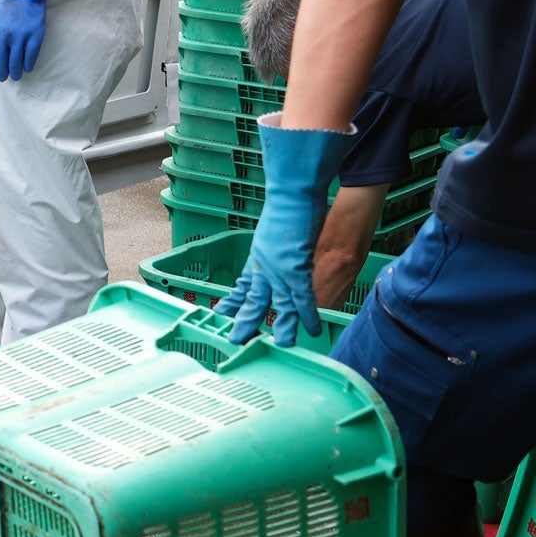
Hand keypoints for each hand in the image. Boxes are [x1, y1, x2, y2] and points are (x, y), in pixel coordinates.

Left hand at [0, 0, 67, 80]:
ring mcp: (19, 38)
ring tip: (15, 76)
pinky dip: (28, 65)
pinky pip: (30, 57)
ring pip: (16, 63)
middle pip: (1, 63)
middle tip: (3, 78)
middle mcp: (3, 38)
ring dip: (15, 73)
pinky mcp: (34, 37)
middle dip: (1, 73)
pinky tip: (27, 68)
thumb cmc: (7, 1)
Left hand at [218, 116, 353, 344]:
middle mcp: (264, 266)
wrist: (292, 191)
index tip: (222, 313)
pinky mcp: (296, 267)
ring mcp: (279, 269)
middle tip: (234, 340)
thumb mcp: (277, 231)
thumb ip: (279, 245)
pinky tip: (313, 329)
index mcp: (258, 258)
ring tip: (283, 345)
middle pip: (253, 300)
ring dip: (283, 327)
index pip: (244, 285)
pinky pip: (303, 298)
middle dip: (246, 321)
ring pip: (279, 306)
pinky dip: (309, 315)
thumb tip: (284, 247)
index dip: (235, 301)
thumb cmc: (288, 205)